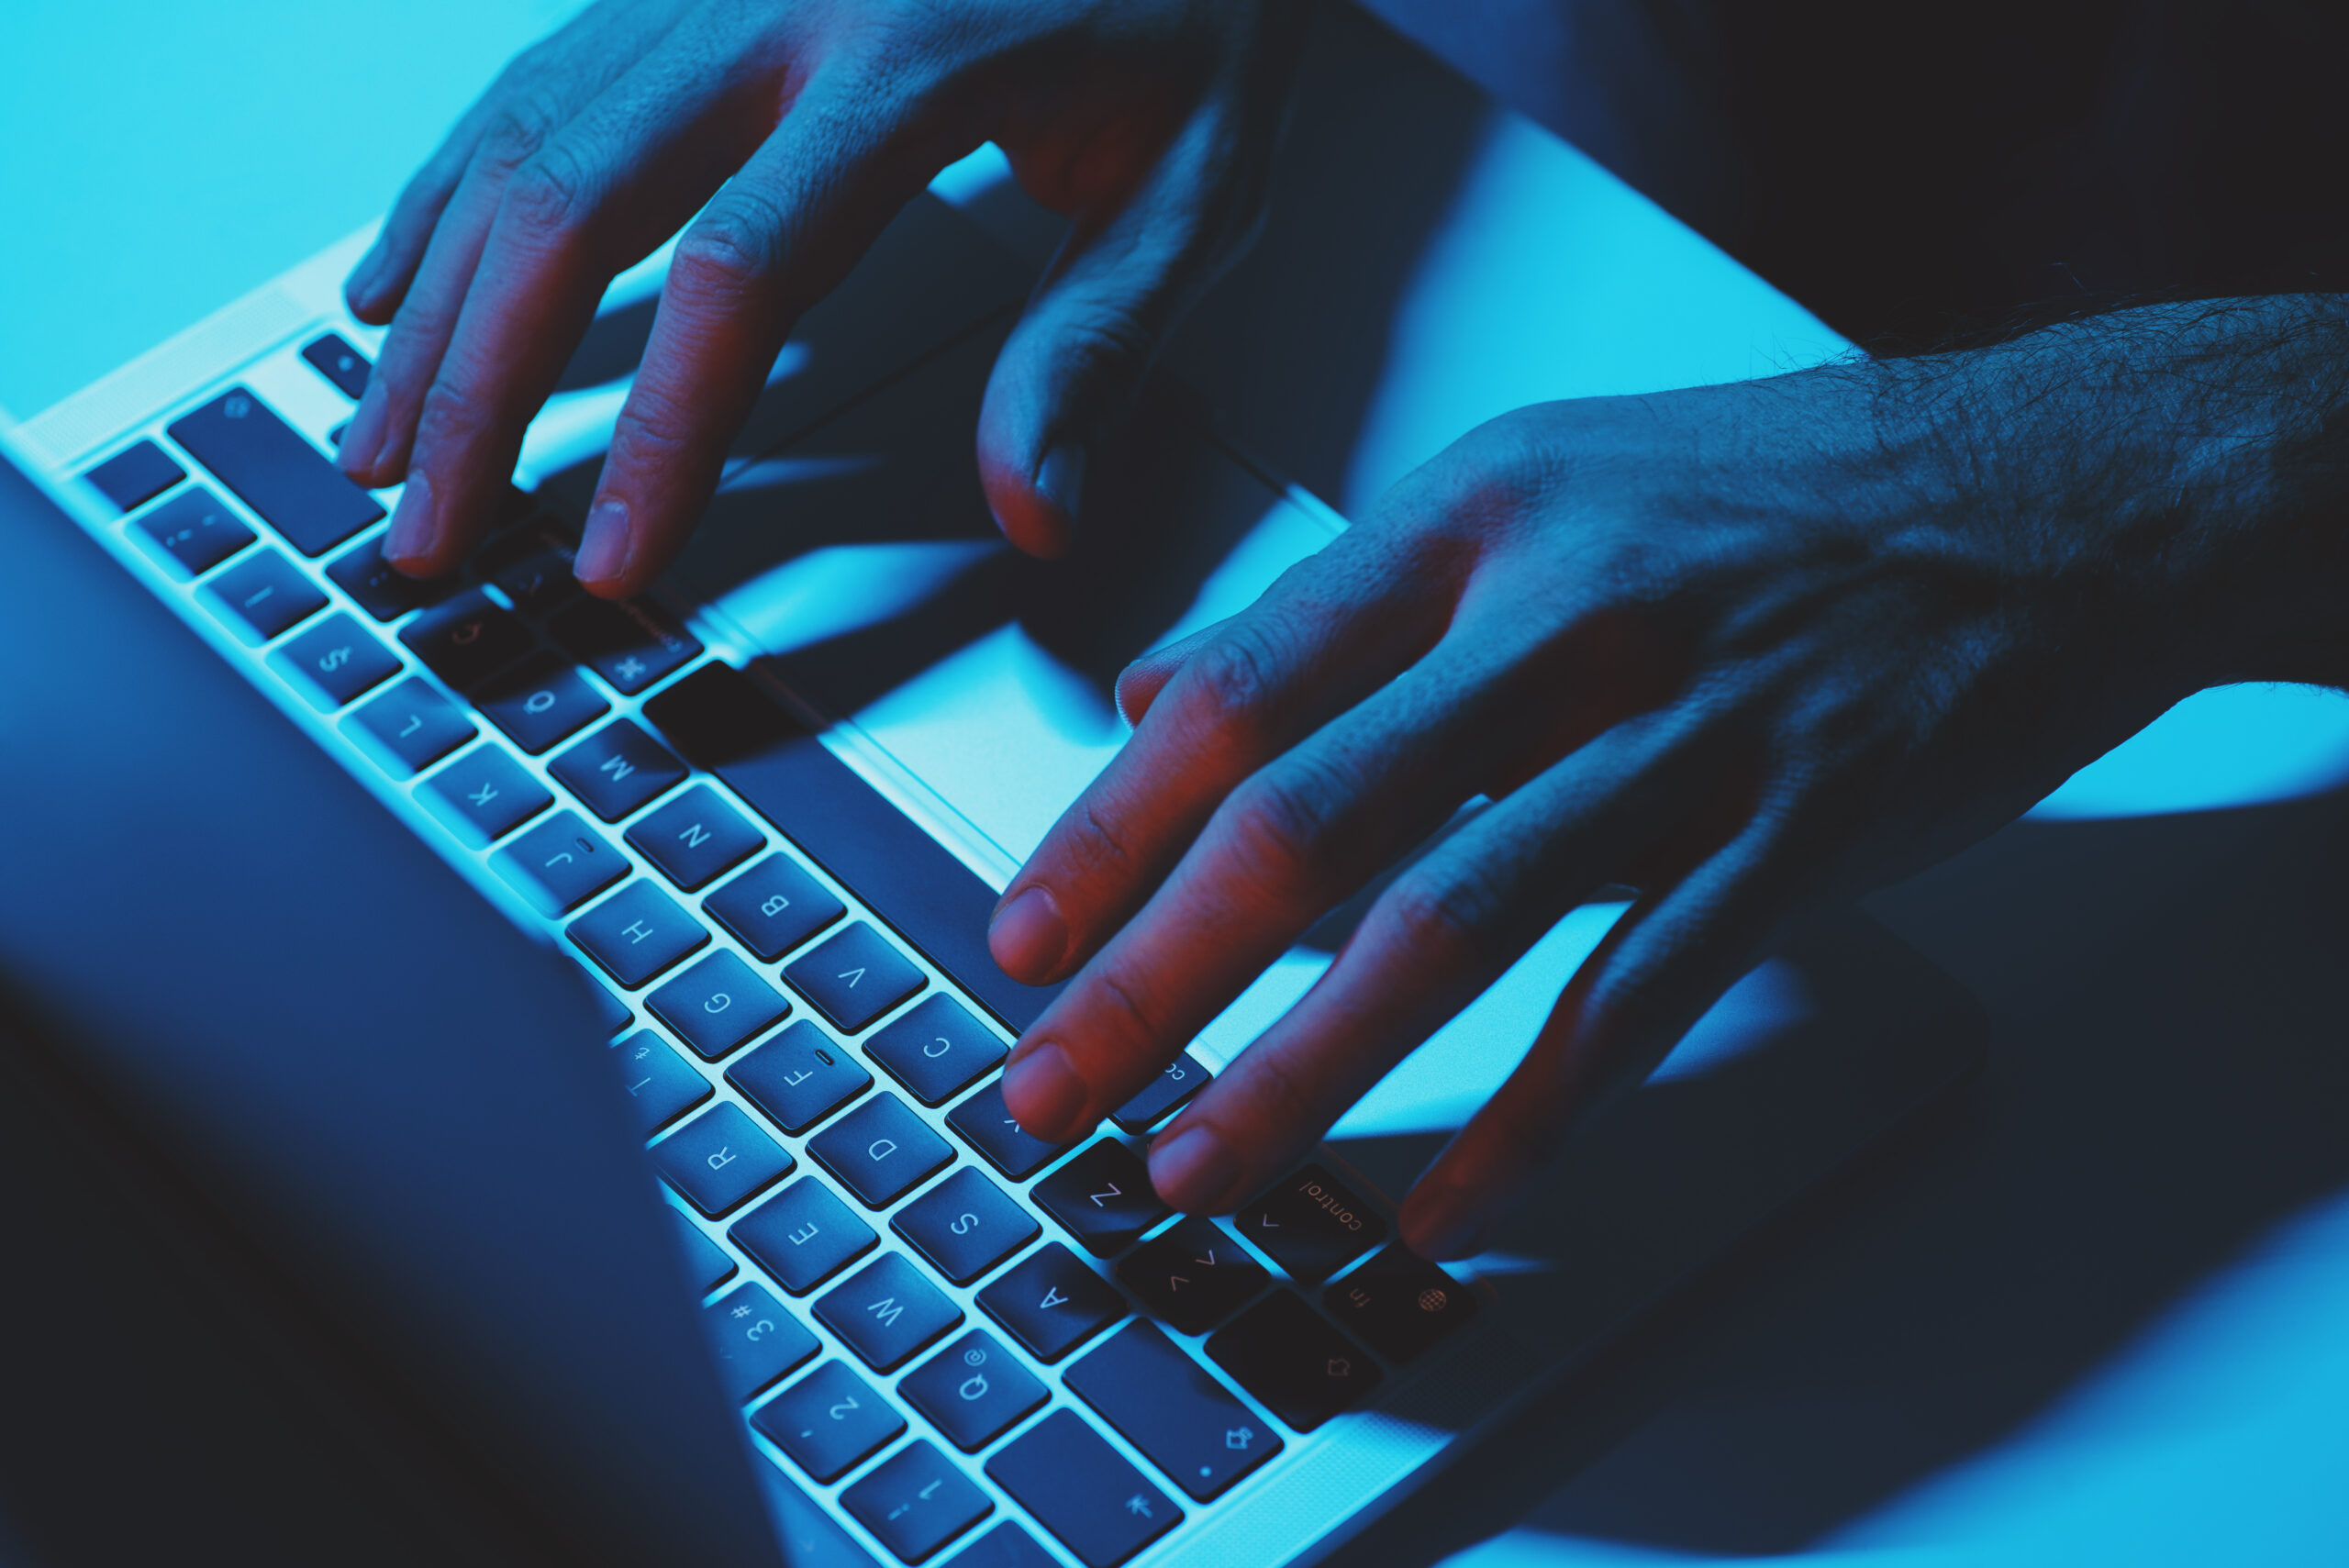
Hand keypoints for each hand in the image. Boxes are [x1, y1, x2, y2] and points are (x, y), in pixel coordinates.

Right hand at [337, 0, 1301, 585]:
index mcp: (910, 62)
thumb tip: (1035, 510)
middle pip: (575, 202)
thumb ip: (1096, 347)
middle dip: (481, 389)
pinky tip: (399, 284)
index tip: (613, 560)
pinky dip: (449, 192)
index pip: (743, 275)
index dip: (659, 433)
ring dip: (435, 304)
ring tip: (376, 442)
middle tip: (431, 534)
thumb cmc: (1187, 21)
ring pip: (523, 140)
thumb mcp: (1189, 193)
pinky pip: (534, 81)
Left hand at [989, 303, 2348, 1257]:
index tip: (1024, 939)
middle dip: (1156, 974)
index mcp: (1476, 518)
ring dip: (1305, 1069)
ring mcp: (1687, 731)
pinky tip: (1447, 1199)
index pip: (1243, 684)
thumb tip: (1168, 698)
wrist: (2048, 497)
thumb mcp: (1538, 484)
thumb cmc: (1771, 496)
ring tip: (1201, 1166)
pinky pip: (1635, 999)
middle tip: (1053, 1085)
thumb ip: (1345, 602)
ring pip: (1455, 922)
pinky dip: (1531, 1115)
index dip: (1113, 827)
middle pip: (1313, 816)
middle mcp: (1566, 615)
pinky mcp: (1795, 833)